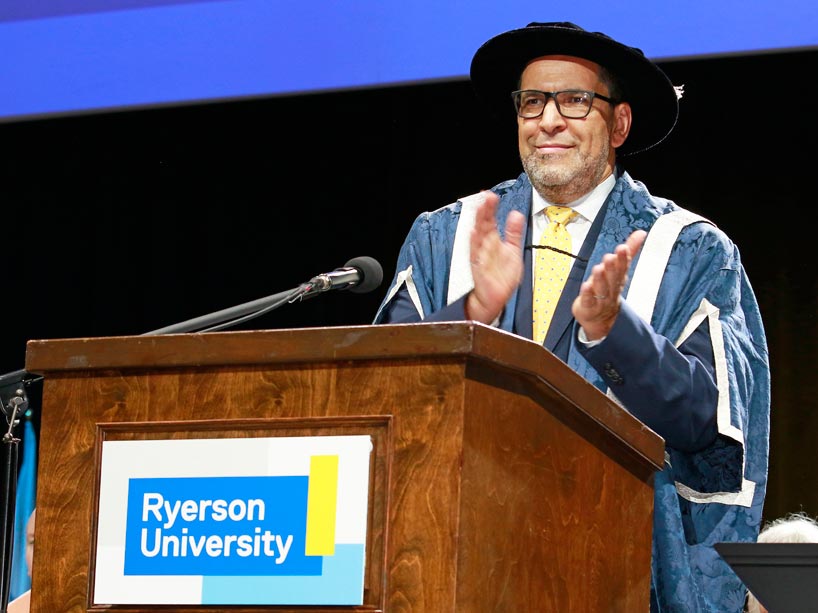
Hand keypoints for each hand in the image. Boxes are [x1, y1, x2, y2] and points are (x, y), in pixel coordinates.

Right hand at [465, 192, 524, 323]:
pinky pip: (475, 254)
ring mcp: (480, 256)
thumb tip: (516, 214)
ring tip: (480, 209)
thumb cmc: (501, 277)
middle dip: (484, 211)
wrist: (496, 298)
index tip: (490, 195)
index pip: (490, 220)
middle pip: (483, 225)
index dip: (490, 208)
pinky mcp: (479, 268)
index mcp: (493, 241)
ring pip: (477, 236)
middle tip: (486, 197)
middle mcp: (485, 246)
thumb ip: (514, 233)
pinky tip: (474, 233)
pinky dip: (474, 244)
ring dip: (478, 223)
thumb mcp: (513, 250)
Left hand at [572, 230, 646, 340]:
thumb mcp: (619, 270)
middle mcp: (611, 288)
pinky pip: (589, 300)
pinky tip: (586, 286)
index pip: (622, 268)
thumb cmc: (608, 289)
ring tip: (599, 268)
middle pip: (613, 278)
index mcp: (619, 278)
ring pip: (602, 288)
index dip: (623, 259)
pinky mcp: (588, 306)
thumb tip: (641, 233)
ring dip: (601, 279)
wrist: (601, 319)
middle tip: (611, 256)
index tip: (623, 248)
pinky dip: (588, 294)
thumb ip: (630, 251)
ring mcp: (600, 299)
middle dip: (613, 267)